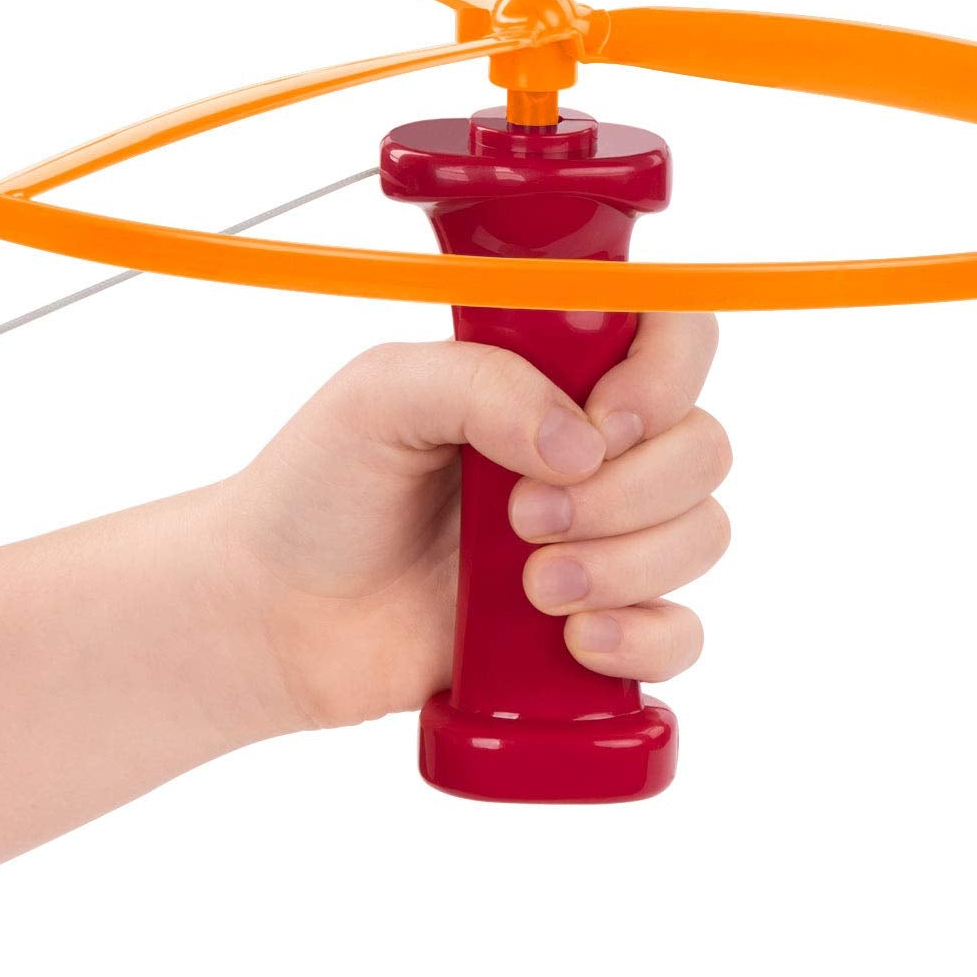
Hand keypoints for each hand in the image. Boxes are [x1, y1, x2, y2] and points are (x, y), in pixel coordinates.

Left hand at [223, 317, 729, 729]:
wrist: (274, 614)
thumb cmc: (315, 491)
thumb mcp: (380, 395)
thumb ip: (482, 383)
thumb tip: (581, 442)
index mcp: (549, 372)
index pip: (674, 336)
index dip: (666, 377)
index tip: (602, 421)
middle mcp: (588, 449)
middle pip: (702, 448)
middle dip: (629, 492)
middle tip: (523, 517)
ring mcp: (597, 539)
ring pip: (701, 537)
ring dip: (627, 565)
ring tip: (530, 588)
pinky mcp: (591, 624)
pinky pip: (681, 634)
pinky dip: (645, 639)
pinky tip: (574, 640)